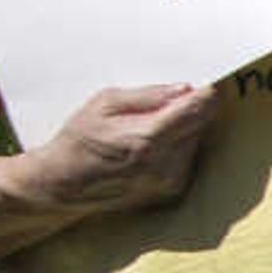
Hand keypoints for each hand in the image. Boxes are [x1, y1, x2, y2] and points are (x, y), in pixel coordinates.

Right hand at [24, 80, 217, 215]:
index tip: (207, 82)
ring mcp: (171, 180)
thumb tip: (184, 89)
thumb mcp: (104, 104)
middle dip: (190, 109)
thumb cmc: (80, 140)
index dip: (205, 93)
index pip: (196, 110)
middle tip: (165, 103)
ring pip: (195, 139)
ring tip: (146, 128)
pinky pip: (187, 156)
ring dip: (182, 128)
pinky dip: (176, 146)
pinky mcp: (173, 189)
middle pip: (201, 124)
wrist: (64, 185)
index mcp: (147, 138)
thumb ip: (148, 95)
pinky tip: (149, 146)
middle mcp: (165, 163)